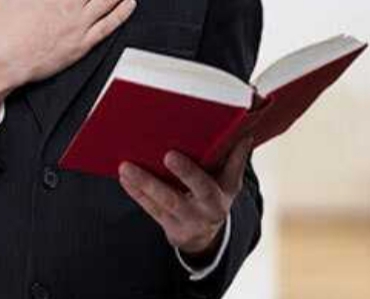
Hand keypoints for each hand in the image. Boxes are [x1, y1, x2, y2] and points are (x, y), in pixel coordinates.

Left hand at [118, 136, 254, 257]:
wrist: (207, 234)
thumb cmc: (216, 195)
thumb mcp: (230, 181)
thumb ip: (235, 159)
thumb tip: (244, 134)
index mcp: (220, 196)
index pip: (206, 183)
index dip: (189, 171)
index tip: (170, 155)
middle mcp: (204, 212)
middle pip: (181, 197)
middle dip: (166, 179)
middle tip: (161, 157)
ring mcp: (185, 221)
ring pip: (162, 203)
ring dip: (143, 184)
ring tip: (126, 166)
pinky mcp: (169, 227)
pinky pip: (151, 209)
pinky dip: (137, 193)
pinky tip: (125, 178)